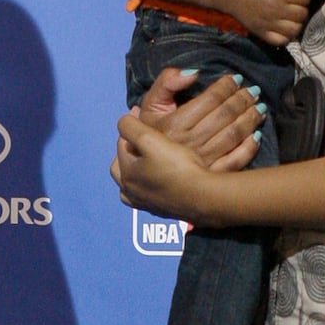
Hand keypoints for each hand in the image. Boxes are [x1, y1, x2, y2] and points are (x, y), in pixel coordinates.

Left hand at [112, 109, 229, 225]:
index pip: (121, 144)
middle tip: (138, 138)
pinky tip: (162, 177)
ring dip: (138, 169)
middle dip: (128, 150)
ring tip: (148, 160)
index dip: (130, 127)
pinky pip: (151, 194)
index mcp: (126, 175)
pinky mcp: (163, 210)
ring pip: (135, 184)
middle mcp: (132, 193)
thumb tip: (123, 122)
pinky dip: (152, 182)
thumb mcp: (149, 139)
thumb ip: (131, 127)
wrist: (204, 197)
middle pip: (122, 167)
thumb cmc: (178, 168)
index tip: (139, 114)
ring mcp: (147, 204)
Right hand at [135, 68, 260, 172]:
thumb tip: (193, 73)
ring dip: (250, 119)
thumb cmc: (151, 132)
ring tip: (259, 108)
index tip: (237, 79)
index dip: (226, 86)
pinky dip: (249, 148)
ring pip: (233, 136)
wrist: (148, 169)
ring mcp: (201, 162)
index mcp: (174, 124)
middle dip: (243, 100)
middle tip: (253, 91)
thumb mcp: (151, 104)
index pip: (210, 99)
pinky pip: (236, 162)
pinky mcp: (210, 177)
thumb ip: (166, 83)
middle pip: (225, 115)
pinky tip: (256, 135)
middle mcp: (189, 143)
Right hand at [221, 0, 311, 46]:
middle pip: (303, 14)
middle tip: (296, 7)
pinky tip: (283, 29)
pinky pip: (281, 41)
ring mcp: (270, 23)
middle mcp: (277, 9)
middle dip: (302, 9)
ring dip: (297, 24)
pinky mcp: (262, 33)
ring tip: (291, 19)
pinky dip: (285, 37)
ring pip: (295, 30)